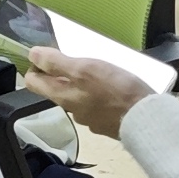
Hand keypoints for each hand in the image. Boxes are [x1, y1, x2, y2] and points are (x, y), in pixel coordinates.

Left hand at [17, 43, 154, 140]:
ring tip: (95, 70)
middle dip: (58, 73)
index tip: (46, 54)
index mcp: (62, 97)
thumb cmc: (115, 90)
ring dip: (80, 83)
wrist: (146, 119)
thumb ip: (57, 63)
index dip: (35, 66)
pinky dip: (96, 94)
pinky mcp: (106, 123)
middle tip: (73, 57)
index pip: (33, 83)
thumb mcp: (84, 69)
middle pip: (55, 90)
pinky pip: (94, 105)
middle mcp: (72, 110)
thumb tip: (33, 55)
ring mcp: (90, 119)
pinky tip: (110, 87)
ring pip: (76, 97)